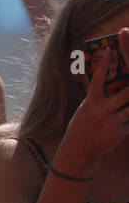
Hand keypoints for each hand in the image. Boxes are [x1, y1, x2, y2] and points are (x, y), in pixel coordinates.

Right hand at [51, 35, 128, 176]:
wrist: (78, 152)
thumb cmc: (81, 128)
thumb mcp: (84, 110)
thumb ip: (97, 99)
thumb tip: (108, 85)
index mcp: (90, 103)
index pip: (98, 79)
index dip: (103, 64)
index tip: (108, 50)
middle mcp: (101, 110)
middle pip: (126, 92)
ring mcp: (112, 121)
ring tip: (121, 106)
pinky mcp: (120, 132)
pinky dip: (128, 122)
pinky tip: (118, 126)